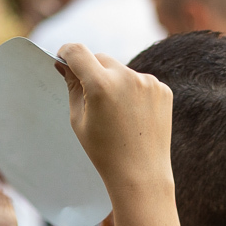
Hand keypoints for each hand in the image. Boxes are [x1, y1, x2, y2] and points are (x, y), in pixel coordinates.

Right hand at [56, 43, 173, 194]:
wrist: (141, 173)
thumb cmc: (104, 150)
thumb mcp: (78, 119)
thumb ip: (72, 86)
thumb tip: (64, 64)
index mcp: (100, 85)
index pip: (77, 51)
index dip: (66, 52)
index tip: (63, 57)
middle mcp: (126, 77)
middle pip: (100, 58)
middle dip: (91, 70)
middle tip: (89, 95)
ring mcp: (148, 82)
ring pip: (121, 71)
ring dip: (113, 82)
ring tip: (115, 113)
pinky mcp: (162, 89)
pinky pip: (139, 81)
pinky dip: (132, 91)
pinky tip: (133, 116)